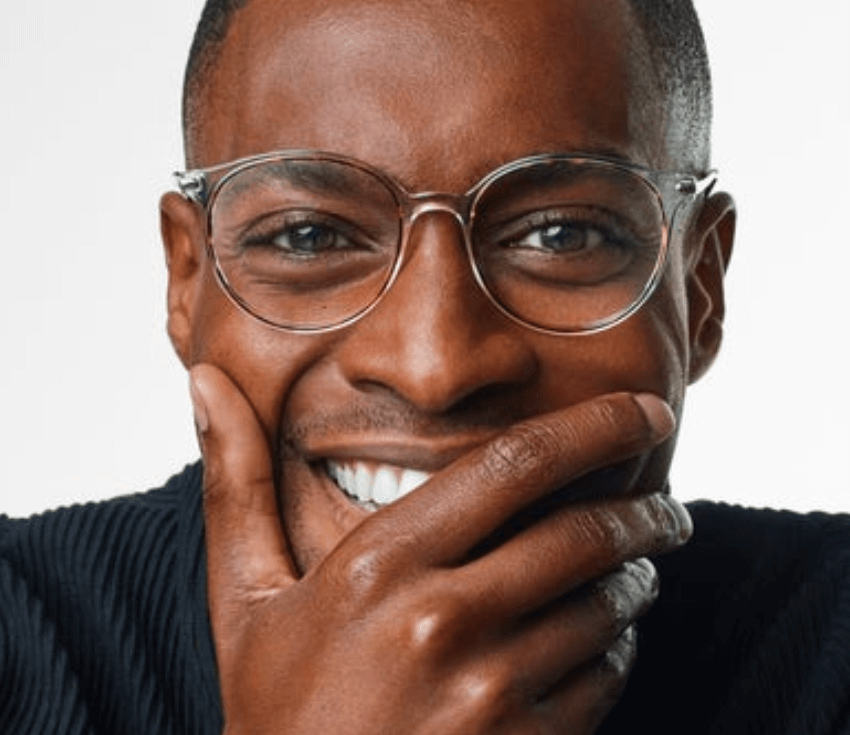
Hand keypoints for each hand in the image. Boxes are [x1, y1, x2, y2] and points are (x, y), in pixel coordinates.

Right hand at [190, 364, 690, 734]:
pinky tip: (605, 638)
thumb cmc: (276, 712)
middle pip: (580, 532)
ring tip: (637, 566)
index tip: (644, 410)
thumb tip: (203, 383)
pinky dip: (620, 646)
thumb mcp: (245, 597)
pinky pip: (605, 678)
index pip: (513, 465)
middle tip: (667, 503)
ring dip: (635, 576)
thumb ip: (234, 482)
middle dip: (645, 509)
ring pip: (605, 606)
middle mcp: (442, 621)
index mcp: (379, 565)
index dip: (593, 427)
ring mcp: (490, 695)